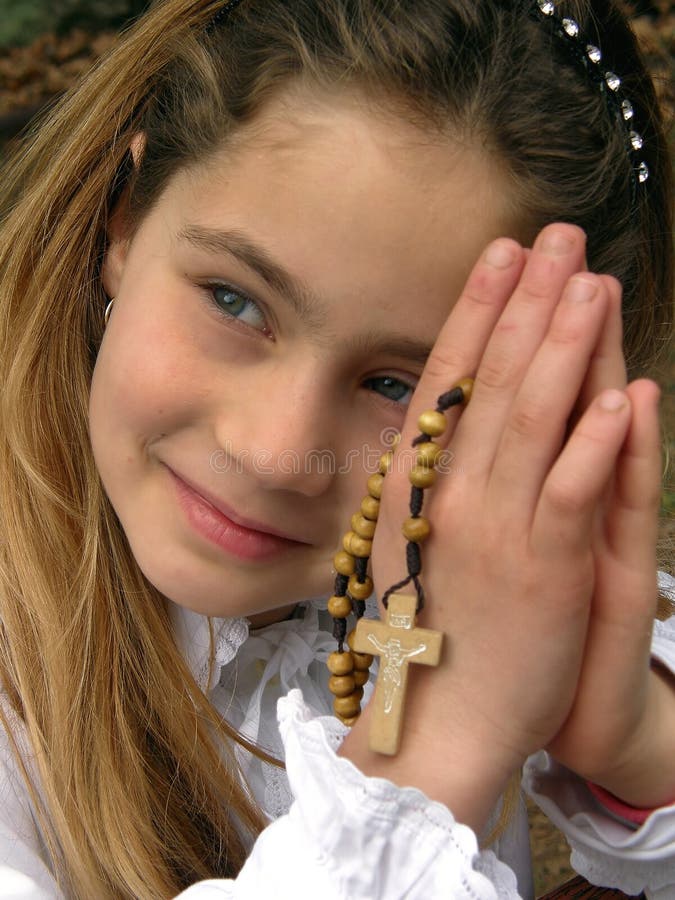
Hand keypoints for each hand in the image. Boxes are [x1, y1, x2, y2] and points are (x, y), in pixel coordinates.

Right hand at [346, 224, 646, 829]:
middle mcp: (452, 493)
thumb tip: (435, 425)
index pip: (447, 380)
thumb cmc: (429, 627)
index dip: (476, 312)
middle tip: (555, 236)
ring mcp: (497, 527)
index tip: (499, 256)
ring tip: (590, 283)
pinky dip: (593, 444)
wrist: (438, 715)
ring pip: (531, 421)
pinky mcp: (544, 567)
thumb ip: (425, 480)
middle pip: (492, 381)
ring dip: (562, 348)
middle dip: (526, 303)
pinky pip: (570, 494)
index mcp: (420, 484)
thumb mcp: (411, 540)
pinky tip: (617, 394)